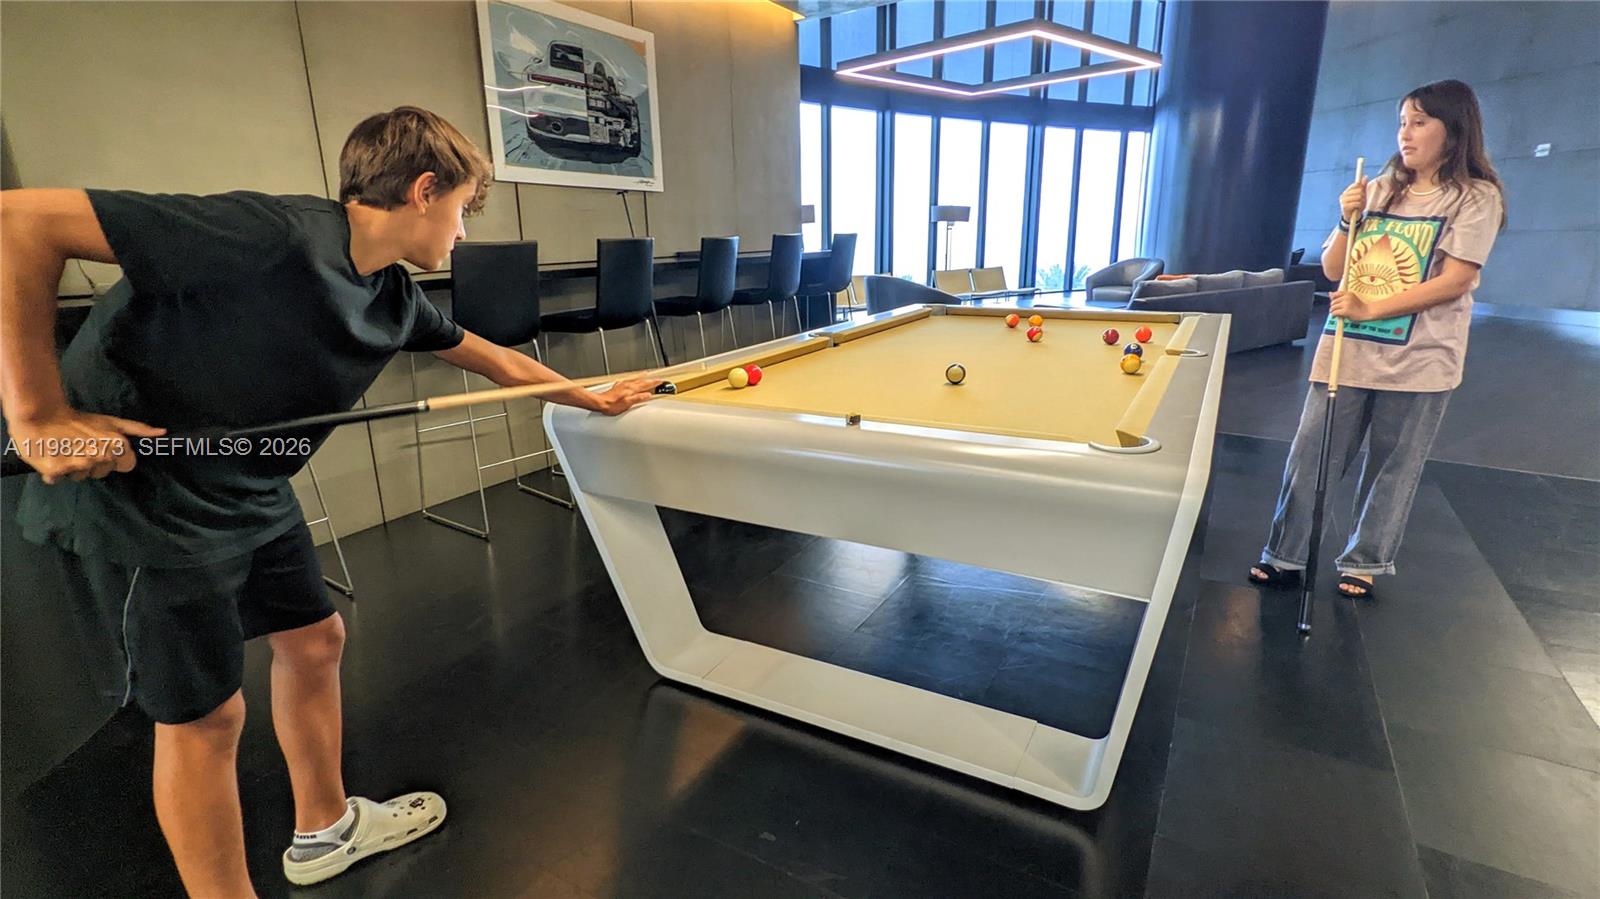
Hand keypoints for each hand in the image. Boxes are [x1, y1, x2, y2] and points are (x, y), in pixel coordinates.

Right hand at [6, 409, 165, 484]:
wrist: (39, 415)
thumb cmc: (78, 420)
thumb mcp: (111, 421)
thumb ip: (137, 428)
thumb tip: (162, 432)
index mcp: (116, 445)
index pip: (127, 465)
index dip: (116, 459)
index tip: (102, 448)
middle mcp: (99, 456)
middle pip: (103, 473)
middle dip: (93, 464)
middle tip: (80, 447)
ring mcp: (78, 465)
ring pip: (80, 477)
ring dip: (73, 467)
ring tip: (65, 449)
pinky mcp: (56, 470)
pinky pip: (58, 480)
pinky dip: (54, 471)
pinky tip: (52, 456)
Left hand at [592, 379, 664, 415]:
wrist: (600, 403)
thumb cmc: (612, 405)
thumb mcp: (628, 404)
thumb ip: (639, 398)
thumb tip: (648, 395)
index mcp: (631, 389)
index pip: (646, 385)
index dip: (654, 383)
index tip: (661, 381)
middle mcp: (627, 386)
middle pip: (642, 381)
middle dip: (651, 380)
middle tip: (658, 379)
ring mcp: (622, 385)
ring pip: (635, 380)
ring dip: (642, 377)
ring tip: (647, 375)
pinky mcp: (618, 387)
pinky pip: (628, 381)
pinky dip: (633, 380)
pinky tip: (631, 381)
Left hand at [1328, 290, 1380, 321]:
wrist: (1368, 312)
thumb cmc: (1359, 306)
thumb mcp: (1350, 299)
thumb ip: (1341, 297)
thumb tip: (1329, 293)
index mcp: (1348, 293)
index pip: (1335, 294)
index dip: (1333, 300)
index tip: (1336, 304)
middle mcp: (1346, 297)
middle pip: (1333, 302)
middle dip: (1333, 307)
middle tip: (1336, 311)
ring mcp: (1346, 304)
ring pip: (1332, 307)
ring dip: (1333, 311)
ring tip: (1336, 314)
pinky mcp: (1345, 311)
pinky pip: (1334, 313)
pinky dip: (1334, 315)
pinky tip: (1336, 317)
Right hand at [1339, 175, 1367, 223]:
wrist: (1352, 218)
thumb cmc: (1357, 206)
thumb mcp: (1362, 195)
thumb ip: (1363, 186)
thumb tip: (1365, 176)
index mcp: (1347, 191)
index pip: (1356, 184)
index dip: (1361, 188)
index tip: (1362, 194)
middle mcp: (1343, 195)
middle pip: (1359, 190)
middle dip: (1362, 196)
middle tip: (1360, 201)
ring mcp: (1343, 200)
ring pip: (1358, 196)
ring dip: (1361, 202)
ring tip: (1359, 205)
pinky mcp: (1344, 206)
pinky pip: (1356, 203)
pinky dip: (1359, 206)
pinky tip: (1357, 208)